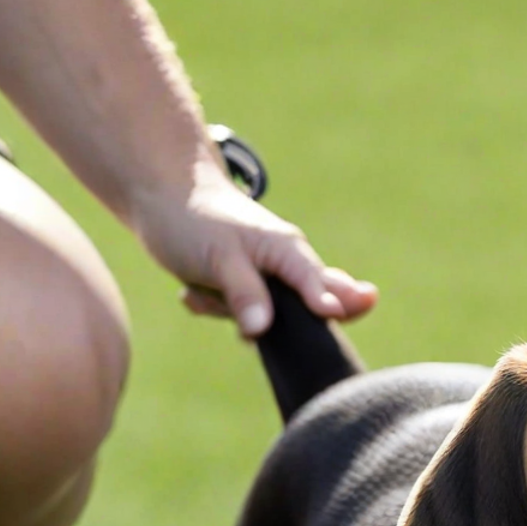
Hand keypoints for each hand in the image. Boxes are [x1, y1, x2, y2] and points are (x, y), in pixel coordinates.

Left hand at [132, 155, 375, 337]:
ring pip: (268, 316)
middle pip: (319, 299)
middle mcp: (284, 264)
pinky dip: (214, 306)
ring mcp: (265, 277)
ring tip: (203, 292)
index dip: (335, 302)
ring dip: (232, 312)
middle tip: (366, 302)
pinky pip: (238, 314)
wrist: (160, 195)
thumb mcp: (218, 259)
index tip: (345, 312)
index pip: (321, 284)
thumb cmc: (191, 220)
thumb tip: (262, 330)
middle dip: (319, 313)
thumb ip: (244, 294)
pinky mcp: (244, 288)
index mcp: (287, 251)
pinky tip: (192, 293)